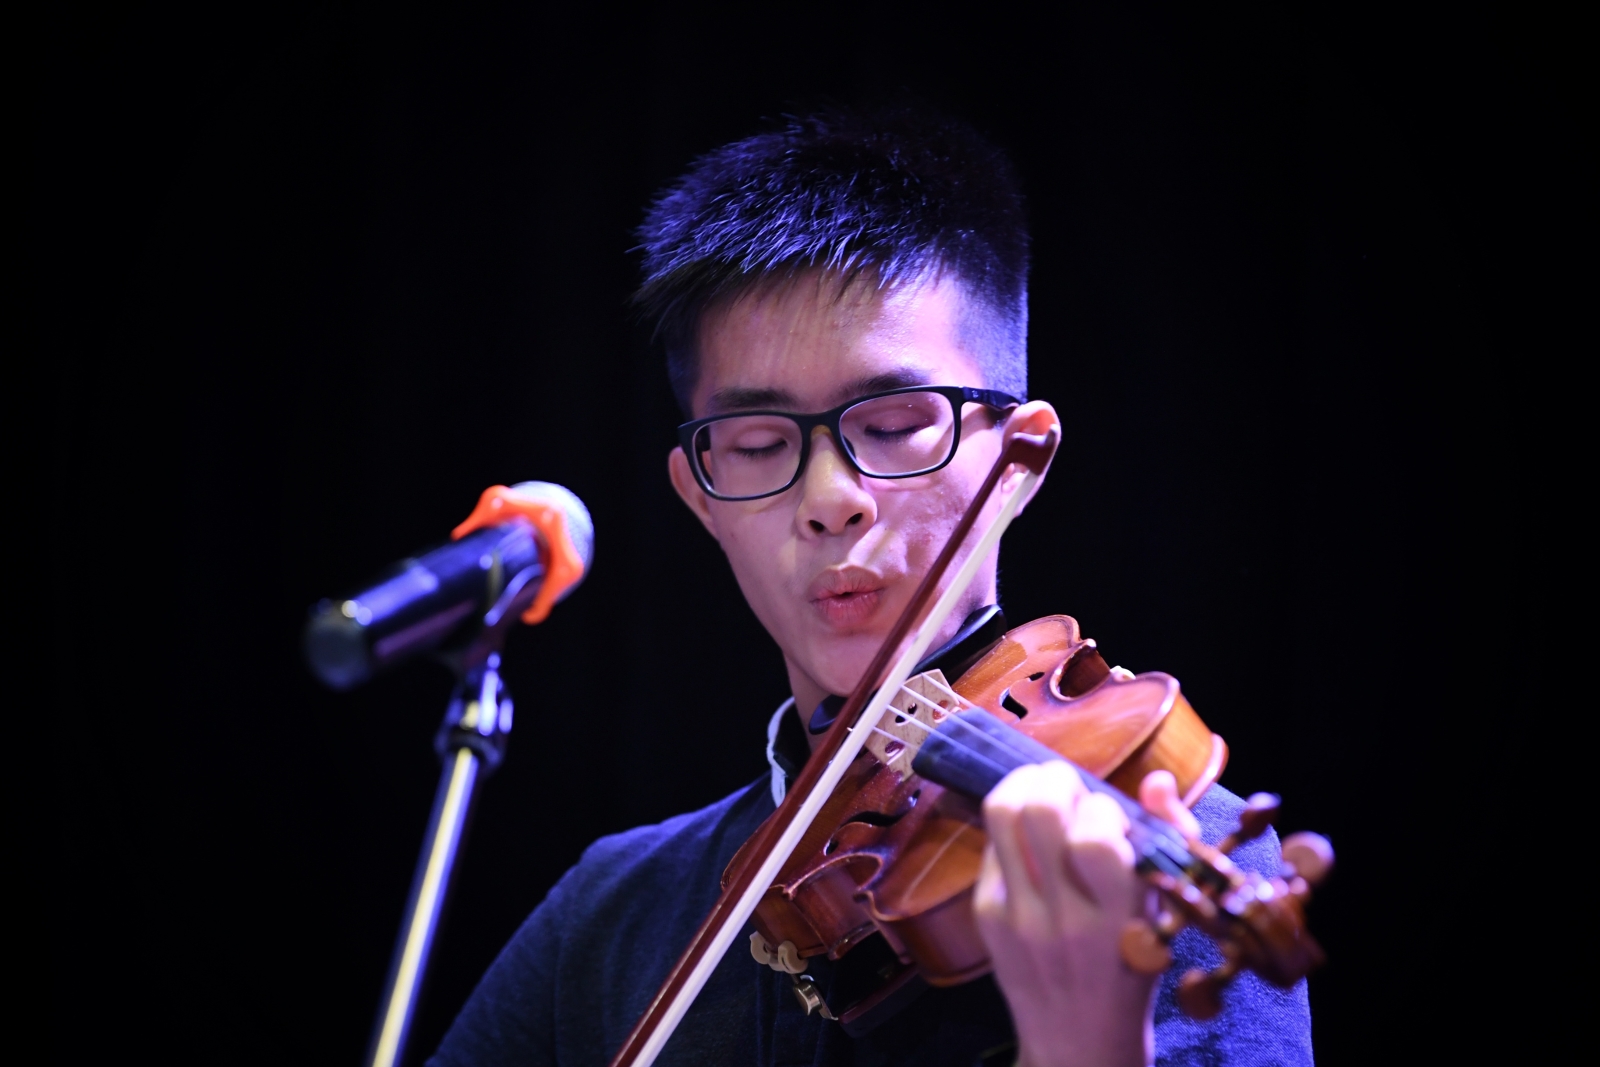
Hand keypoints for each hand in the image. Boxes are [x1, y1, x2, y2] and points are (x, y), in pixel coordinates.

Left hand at [975, 764, 1200, 1066]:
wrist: (1076, 1042)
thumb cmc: (1131, 970)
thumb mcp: (1165, 916)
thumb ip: (1170, 841)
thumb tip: (1155, 779)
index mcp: (1117, 920)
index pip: (1095, 838)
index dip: (1103, 808)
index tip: (1110, 817)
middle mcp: (1061, 917)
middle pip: (1038, 812)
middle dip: (1056, 778)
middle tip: (1069, 787)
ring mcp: (1015, 915)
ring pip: (1001, 814)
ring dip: (1024, 784)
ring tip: (1043, 789)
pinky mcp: (984, 913)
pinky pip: (991, 842)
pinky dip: (1012, 825)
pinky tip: (1030, 837)